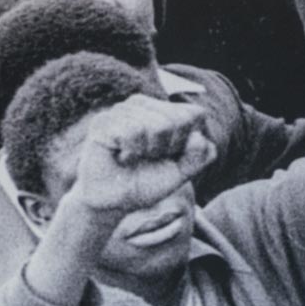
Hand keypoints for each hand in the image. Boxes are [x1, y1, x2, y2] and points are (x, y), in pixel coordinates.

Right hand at [67, 95, 214, 216]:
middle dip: (169, 148)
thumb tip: (198, 136)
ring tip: (134, 157)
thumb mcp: (182, 171)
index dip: (187, 143)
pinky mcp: (105, 120)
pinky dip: (132, 151)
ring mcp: (124, 109)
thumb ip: (199, 156)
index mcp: (166, 109)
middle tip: (149, 158)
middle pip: (179, 120)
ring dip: (149, 151)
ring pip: (158, 126)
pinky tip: (122, 156)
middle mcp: (146, 103)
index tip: (170, 155)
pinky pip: (134, 132)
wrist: (112, 202)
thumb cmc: (147, 182)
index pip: (196, 114)